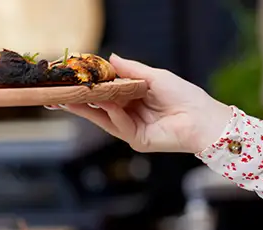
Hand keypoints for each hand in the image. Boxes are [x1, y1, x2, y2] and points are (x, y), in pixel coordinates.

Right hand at [62, 54, 232, 153]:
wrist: (203, 118)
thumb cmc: (184, 96)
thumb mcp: (154, 76)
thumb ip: (130, 69)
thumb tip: (109, 57)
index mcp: (133, 99)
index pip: (105, 94)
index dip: (88, 89)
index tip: (72, 81)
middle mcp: (129, 115)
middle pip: (98, 109)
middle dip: (79, 102)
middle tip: (59, 95)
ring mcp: (131, 129)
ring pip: (103, 119)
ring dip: (87, 110)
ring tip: (70, 99)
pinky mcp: (136, 140)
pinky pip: (120, 126)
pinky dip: (114, 115)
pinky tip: (109, 105)